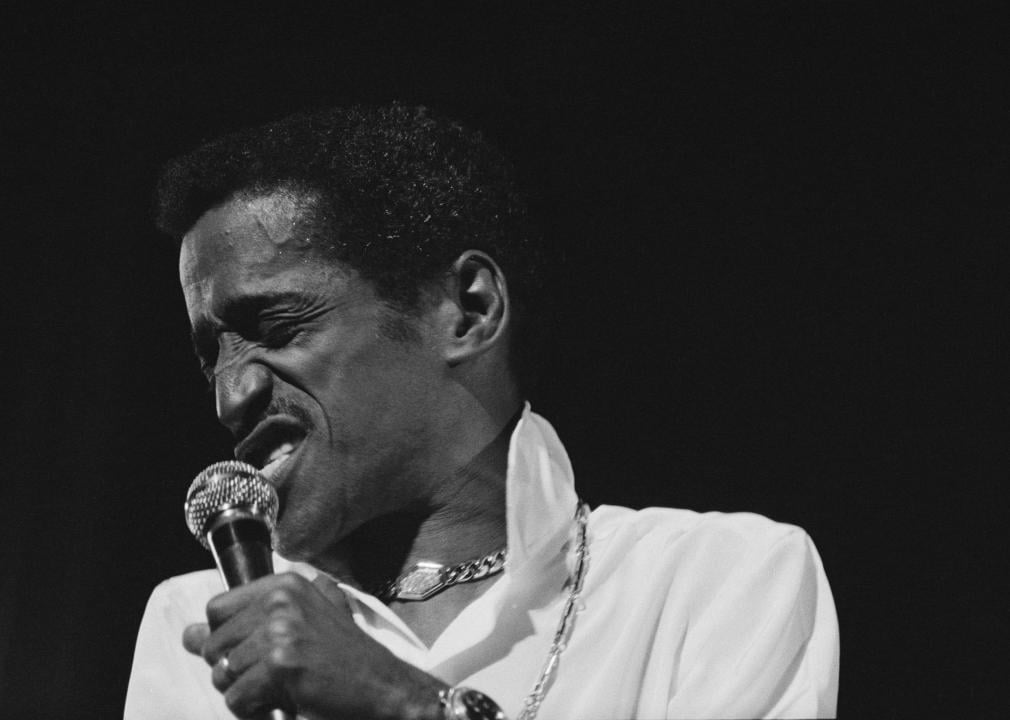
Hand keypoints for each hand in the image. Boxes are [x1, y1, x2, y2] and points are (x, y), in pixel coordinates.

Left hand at [182, 572, 444, 718]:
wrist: (384, 687)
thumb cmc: (344, 661)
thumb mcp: (298, 627)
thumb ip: (243, 626)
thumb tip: (188, 636)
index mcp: (285, 585)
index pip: (216, 610)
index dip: (228, 639)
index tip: (255, 652)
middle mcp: (281, 600)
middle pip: (214, 645)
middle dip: (235, 671)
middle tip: (274, 677)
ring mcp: (281, 630)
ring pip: (223, 675)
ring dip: (247, 693)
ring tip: (282, 690)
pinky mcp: (282, 663)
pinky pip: (237, 698)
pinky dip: (255, 710)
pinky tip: (285, 703)